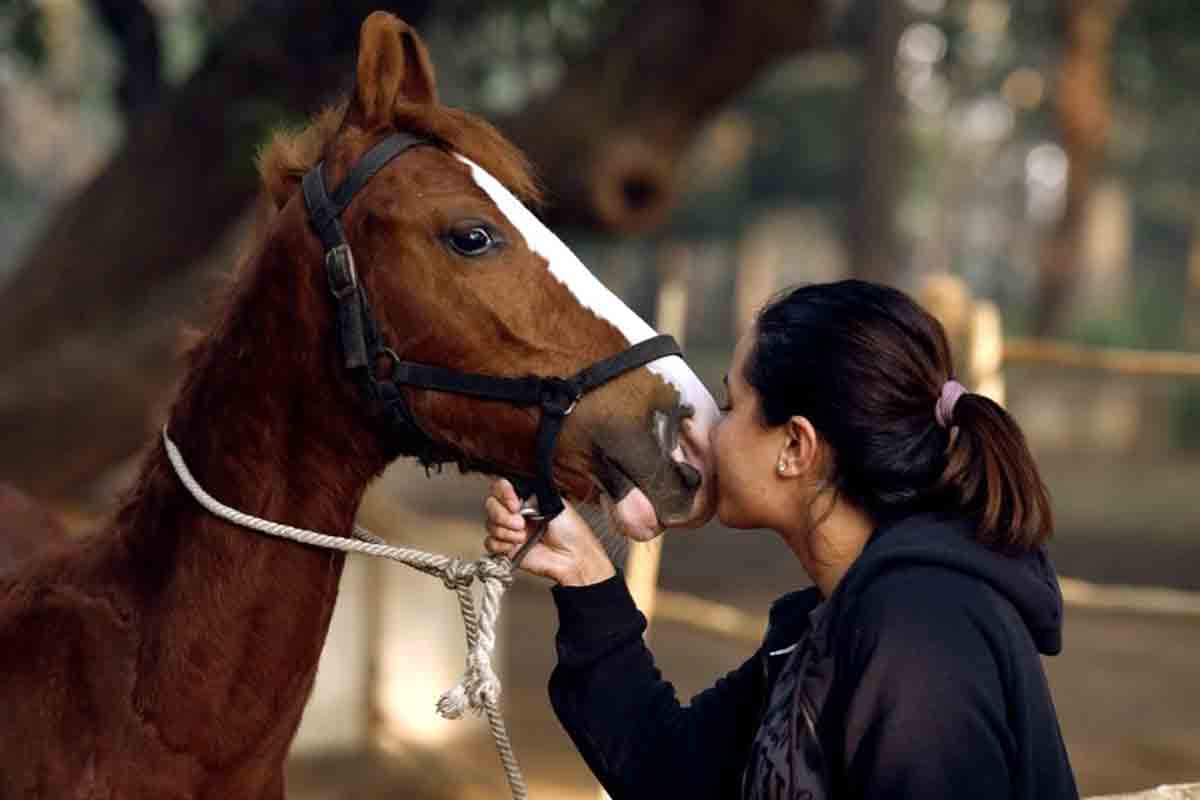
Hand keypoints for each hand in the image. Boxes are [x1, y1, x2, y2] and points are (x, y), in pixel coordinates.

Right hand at [483, 479, 615, 586]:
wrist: (572, 556)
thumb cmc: (570, 530)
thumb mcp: (554, 503)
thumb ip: (532, 494)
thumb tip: (514, 491)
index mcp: (525, 498)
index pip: (501, 487)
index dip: (504, 494)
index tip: (515, 504)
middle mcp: (514, 513)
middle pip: (491, 505)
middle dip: (503, 515)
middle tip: (521, 523)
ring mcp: (509, 530)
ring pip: (490, 524)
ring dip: (506, 532)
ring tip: (524, 537)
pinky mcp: (506, 548)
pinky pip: (490, 543)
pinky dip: (501, 545)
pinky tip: (516, 545)